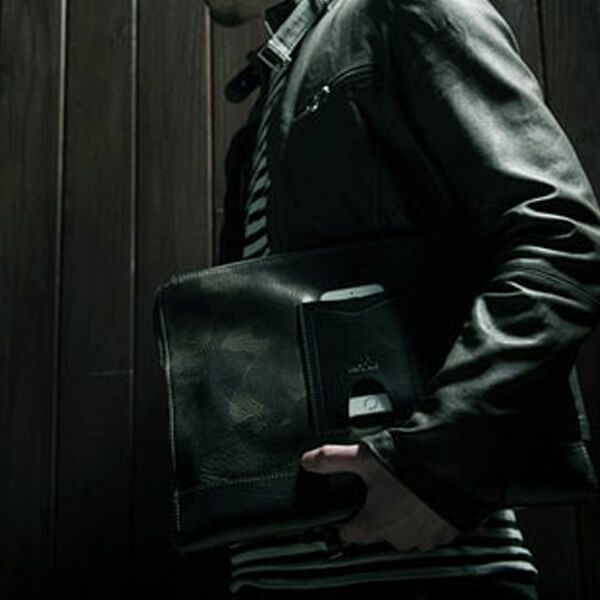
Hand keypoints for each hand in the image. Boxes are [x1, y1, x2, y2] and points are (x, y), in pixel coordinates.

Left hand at [301, 443, 458, 551]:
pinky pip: (430, 527)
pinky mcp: (447, 532)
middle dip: (377, 511)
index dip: (343, 521)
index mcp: (375, 524)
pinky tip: (426, 493)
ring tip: (405, 487)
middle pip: (377, 530)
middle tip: (381, 487)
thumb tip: (309, 460)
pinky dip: (426, 514)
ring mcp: (425, 537)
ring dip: (403, 514)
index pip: (348, 534)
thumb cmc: (412, 467)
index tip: (345, 511)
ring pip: (405, 530)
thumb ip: (333, 459)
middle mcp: (399, 537)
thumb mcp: (364, 458)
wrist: (458, 467)